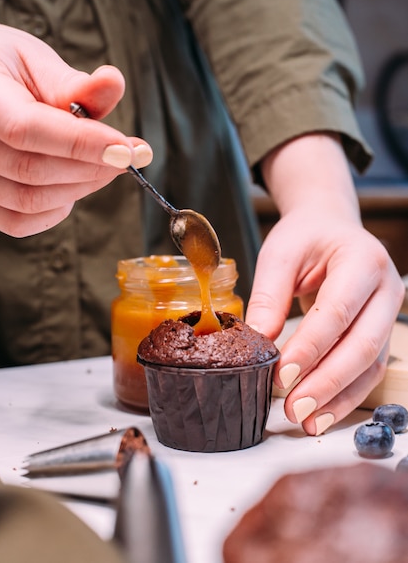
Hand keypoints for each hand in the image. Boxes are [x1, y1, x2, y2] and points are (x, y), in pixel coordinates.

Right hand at [0, 22, 151, 236]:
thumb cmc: (1, 67)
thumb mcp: (32, 60)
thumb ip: (71, 82)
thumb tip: (113, 83)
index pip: (26, 129)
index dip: (82, 143)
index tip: (128, 149)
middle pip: (32, 171)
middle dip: (93, 167)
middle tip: (129, 153)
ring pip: (30, 200)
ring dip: (81, 187)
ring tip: (105, 164)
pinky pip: (19, 222)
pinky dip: (56, 210)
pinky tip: (75, 184)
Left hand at [246, 134, 404, 434]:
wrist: (331, 228)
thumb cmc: (306, 237)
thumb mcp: (280, 254)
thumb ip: (270, 295)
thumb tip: (259, 342)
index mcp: (362, 260)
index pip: (338, 311)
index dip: (311, 348)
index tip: (281, 375)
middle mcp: (385, 288)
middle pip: (361, 344)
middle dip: (326, 381)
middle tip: (292, 407)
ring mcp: (389, 312)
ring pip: (369, 364)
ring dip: (337, 397)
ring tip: (305, 421)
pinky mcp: (380, 332)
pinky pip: (368, 370)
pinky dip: (344, 395)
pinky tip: (321, 414)